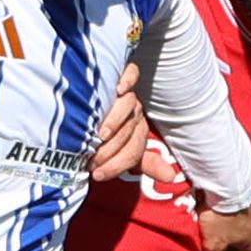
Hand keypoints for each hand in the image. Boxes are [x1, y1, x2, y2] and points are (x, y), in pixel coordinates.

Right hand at [90, 62, 147, 181]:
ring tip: (100, 134)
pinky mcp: (120, 73)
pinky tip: (119, 90)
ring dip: (116, 122)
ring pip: (130, 105)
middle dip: (111, 149)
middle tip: (92, 158)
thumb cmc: (97, 135)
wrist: (79, 105)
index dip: (117, 165)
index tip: (96, 174)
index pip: (134, 151)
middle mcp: (134, 114)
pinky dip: (128, 80)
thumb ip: (144, 163)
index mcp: (136, 133)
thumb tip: (171, 177)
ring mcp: (127, 95)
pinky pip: (132, 73)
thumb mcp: (120, 152)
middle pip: (131, 130)